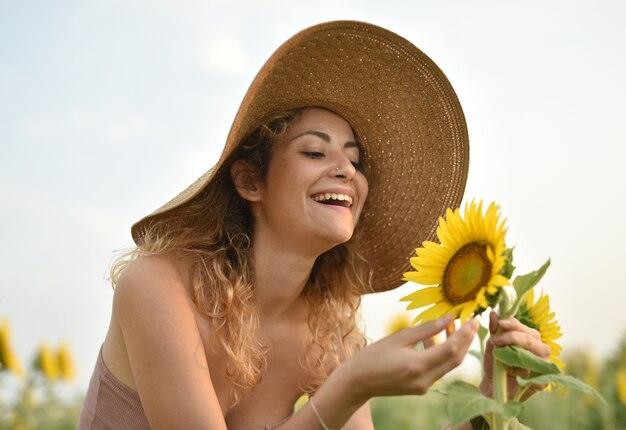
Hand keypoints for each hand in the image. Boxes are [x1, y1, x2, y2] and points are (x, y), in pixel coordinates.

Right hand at [343, 315, 478, 401]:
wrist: (358, 382)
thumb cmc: (373, 356)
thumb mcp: (399, 338)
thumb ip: (426, 329)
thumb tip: (449, 318)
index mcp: (418, 365)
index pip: (452, 349)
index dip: (465, 333)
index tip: (474, 318)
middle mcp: (425, 379)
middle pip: (456, 359)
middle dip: (467, 340)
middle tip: (473, 321)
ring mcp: (424, 386)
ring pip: (449, 365)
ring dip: (456, 346)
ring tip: (455, 325)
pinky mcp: (421, 387)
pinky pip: (439, 369)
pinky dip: (443, 354)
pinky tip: (436, 339)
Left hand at [480, 312, 550, 399]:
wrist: (492, 388)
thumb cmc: (494, 365)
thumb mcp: (493, 345)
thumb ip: (495, 330)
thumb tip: (493, 312)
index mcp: (528, 340)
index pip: (525, 328)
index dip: (514, 323)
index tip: (499, 322)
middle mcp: (539, 351)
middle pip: (535, 336)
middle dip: (515, 334)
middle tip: (496, 338)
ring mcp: (544, 365)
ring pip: (541, 349)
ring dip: (519, 345)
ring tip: (499, 347)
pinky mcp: (544, 380)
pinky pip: (541, 369)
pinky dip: (526, 364)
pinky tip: (511, 364)